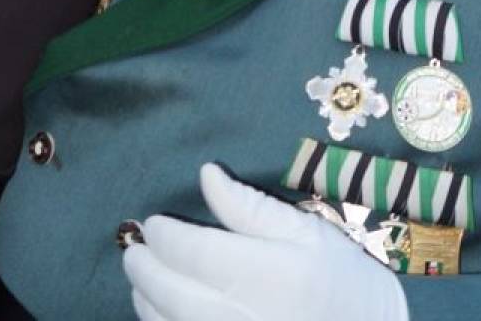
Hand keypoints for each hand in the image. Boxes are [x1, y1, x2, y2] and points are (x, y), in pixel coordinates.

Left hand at [124, 162, 406, 320]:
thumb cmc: (345, 283)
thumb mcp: (308, 234)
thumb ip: (251, 207)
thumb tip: (206, 174)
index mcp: (268, 274)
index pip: (192, 252)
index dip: (164, 235)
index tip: (155, 224)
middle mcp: (246, 318)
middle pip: (171, 294)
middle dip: (144, 268)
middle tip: (135, 251)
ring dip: (147, 304)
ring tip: (144, 283)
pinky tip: (164, 317)